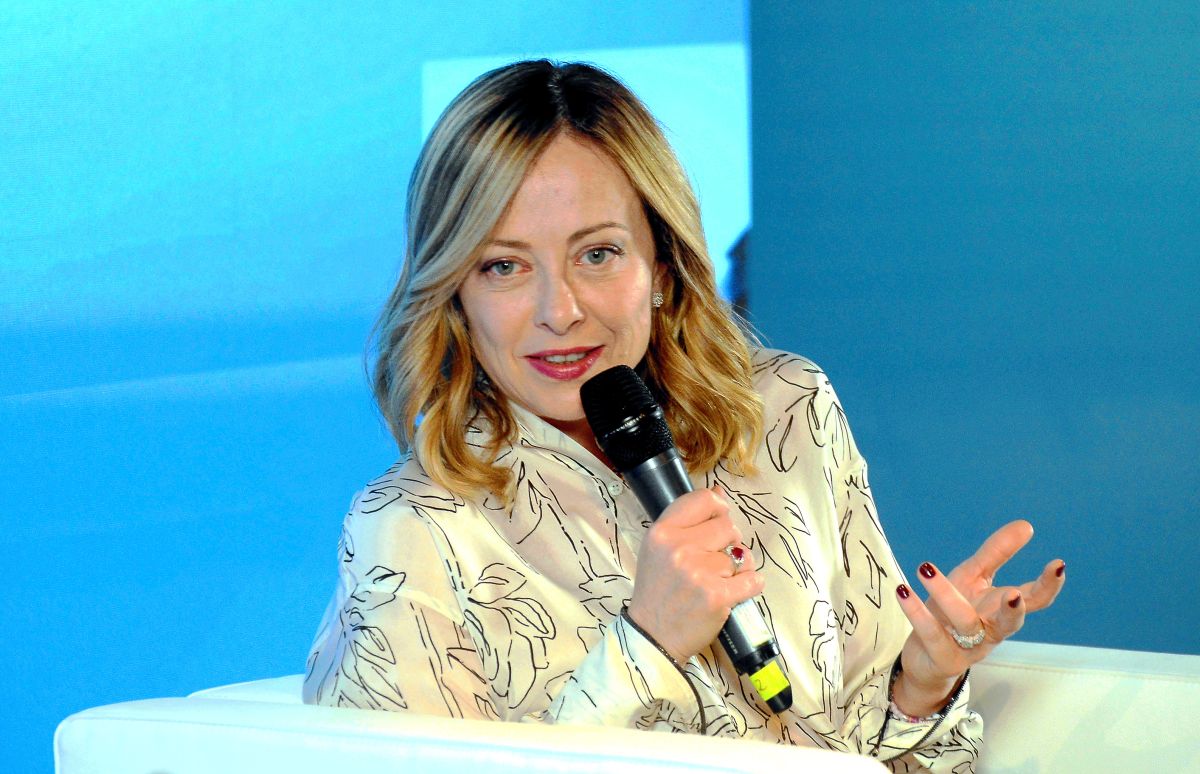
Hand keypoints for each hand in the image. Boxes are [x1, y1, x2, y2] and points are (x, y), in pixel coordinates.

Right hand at [626, 486, 764, 662]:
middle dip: (728, 541)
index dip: (717, 509)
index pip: (703, 500)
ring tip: (717, 580)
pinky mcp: (717, 596)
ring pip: (739, 555)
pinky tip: (736, 590)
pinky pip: (752, 579)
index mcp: (662, 532)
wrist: (653, 636)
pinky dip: (750, 585)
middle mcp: (678, 549)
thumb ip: (688, 519)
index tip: (717, 522)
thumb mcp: (659, 548)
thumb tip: (719, 492)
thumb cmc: (658, 590)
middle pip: (727, 526)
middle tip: (714, 560)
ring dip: (736, 568)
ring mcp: (698, 573)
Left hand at [892, 520, 1065, 715]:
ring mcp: (969, 648)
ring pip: (964, 622)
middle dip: (1015, 610)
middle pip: (1010, 623)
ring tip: (925, 568)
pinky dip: (917, 613)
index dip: (1048, 585)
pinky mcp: (944, 659)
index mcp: (1003, 610)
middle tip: (1014, 594)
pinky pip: (931, 635)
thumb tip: (1026, 525)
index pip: (1034, 599)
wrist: (926, 657)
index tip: (1058, 564)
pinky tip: (903, 590)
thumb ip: (997, 553)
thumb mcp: (974, 577)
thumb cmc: (955, 611)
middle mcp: (991, 631)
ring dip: (945, 594)